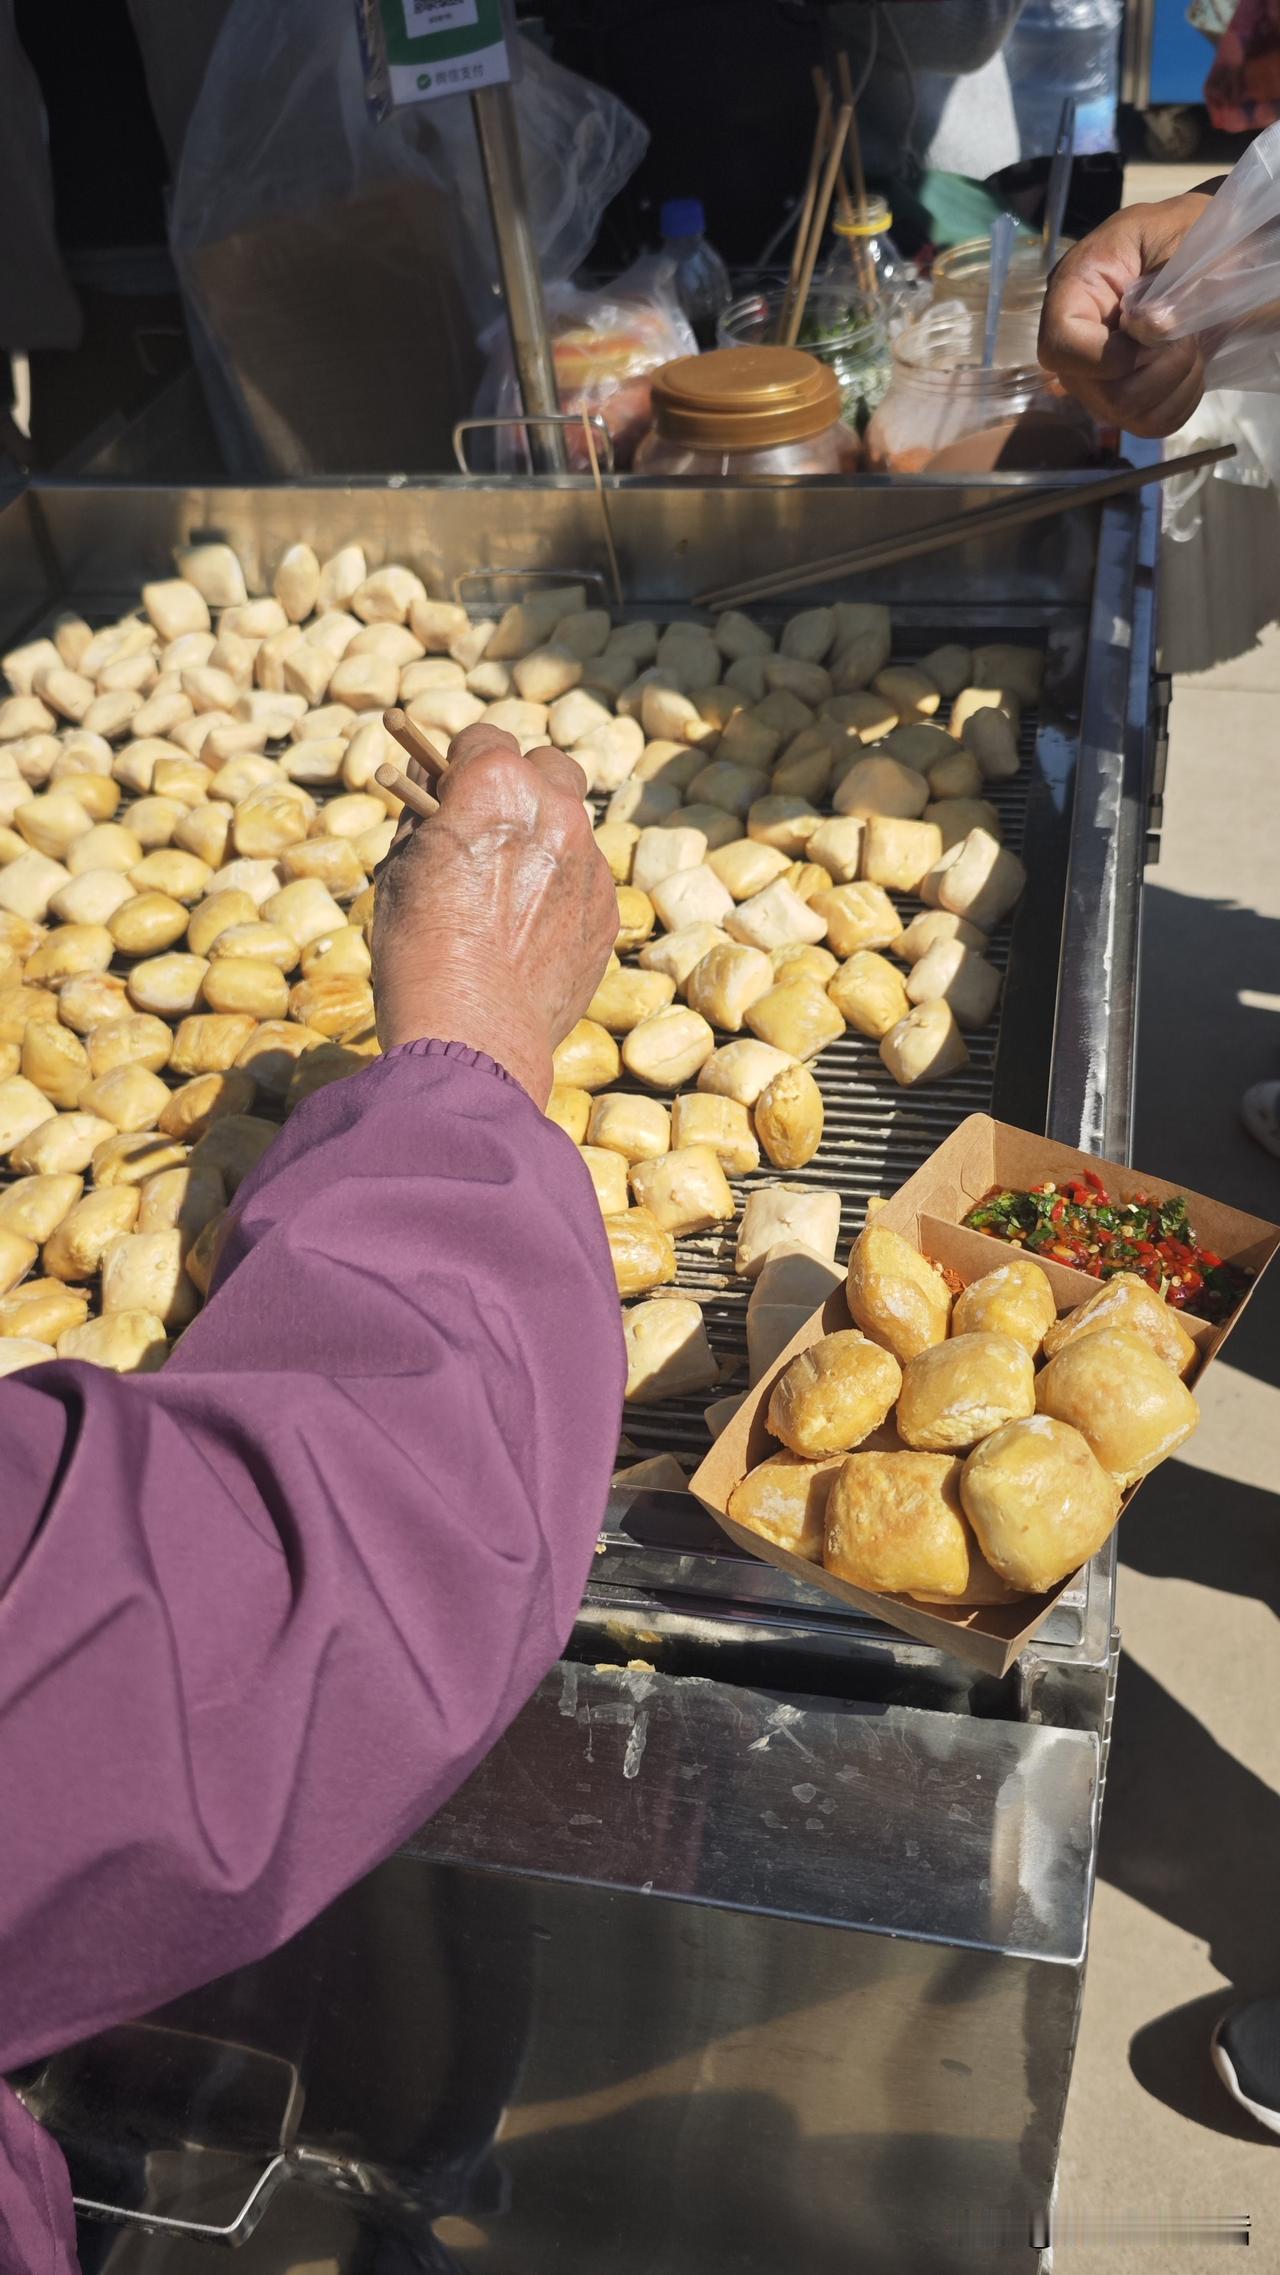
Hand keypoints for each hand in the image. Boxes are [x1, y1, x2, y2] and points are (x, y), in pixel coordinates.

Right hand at [373, 724, 617, 1106]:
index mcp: (496, 786)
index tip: (452, 787)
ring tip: (507, 898)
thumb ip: (424, 815)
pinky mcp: (608, 910)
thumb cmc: (421, 947)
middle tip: (492, 828)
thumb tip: (430, 787)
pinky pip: (586, 882)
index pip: (486, 739)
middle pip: (548, 769)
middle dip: (522, 788)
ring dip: (545, 843)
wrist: (473, 1029)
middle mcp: (555, 811)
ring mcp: (589, 861)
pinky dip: (563, 894)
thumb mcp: (401, 866)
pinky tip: (530, 936)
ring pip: (571, 828)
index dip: (464, 763)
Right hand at [1039, 187, 1221, 436]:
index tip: (1149, 335)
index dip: (1106, 356)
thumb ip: (1164, 279)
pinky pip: (1151, 425)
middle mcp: (1077, 343)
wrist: (1215, 253)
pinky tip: (1190, 368)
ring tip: (1190, 346)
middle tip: (1186, 335)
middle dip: (1157, 370)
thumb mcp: (1178, 233)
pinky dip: (1181, 401)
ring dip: (1175, 383)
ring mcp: (1099, 378)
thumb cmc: (1187, 232)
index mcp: (1076, 288)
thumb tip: (1148, 327)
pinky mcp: (1128, 400)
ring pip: (1127, 414)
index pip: (1060, 346)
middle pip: (1100, 394)